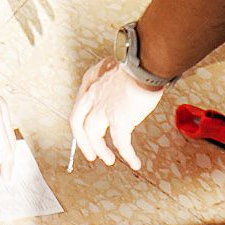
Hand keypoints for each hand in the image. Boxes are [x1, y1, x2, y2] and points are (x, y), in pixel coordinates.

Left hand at [69, 57, 164, 171]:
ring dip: (100, 150)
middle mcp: (92, 94)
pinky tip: (134, 163)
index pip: (80, 104)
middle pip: (77, 122)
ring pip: (92, 135)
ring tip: (108, 160)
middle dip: (82, 141)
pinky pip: (121, 142)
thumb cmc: (138, 62)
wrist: (147, 62)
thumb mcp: (117, 69)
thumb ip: (112, 82)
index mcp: (91, 80)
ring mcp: (103, 107)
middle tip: (90, 153)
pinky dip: (127, 155)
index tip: (87, 130)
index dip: (82, 120)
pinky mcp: (119, 119)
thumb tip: (121, 92)